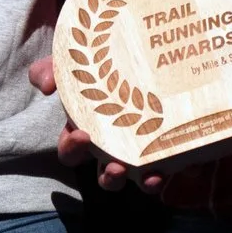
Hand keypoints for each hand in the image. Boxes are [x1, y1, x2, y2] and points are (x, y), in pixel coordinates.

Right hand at [27, 54, 163, 193]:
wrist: (146, 48)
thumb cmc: (103, 60)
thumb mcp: (73, 59)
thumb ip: (51, 68)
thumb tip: (45, 86)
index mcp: (88, 129)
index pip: (72, 151)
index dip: (72, 148)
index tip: (82, 135)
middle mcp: (114, 145)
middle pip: (105, 176)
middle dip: (109, 178)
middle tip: (116, 168)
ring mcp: (142, 150)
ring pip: (141, 179)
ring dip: (145, 184)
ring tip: (151, 177)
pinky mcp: (170, 148)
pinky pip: (171, 167)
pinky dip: (176, 172)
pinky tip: (185, 167)